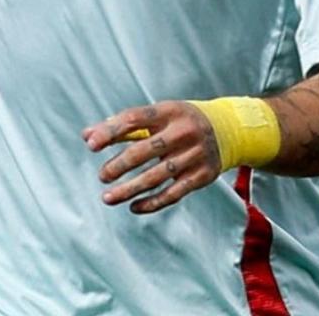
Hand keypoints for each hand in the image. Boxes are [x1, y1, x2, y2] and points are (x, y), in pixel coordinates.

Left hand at [82, 101, 222, 213]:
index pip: (136, 118)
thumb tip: (87, 135)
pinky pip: (173, 193)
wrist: (230, 129)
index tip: (91, 145)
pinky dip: (152, 203)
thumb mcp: (158, 116)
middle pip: (146, 150)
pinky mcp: (202, 176)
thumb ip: (123, 126)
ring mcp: (194, 155)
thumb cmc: (182, 121)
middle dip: (120, 165)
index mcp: (170, 111)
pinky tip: (133, 206)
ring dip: (130, 189)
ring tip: (107, 197)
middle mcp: (183, 132)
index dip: (111, 131)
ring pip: (157, 176)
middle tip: (102, 176)